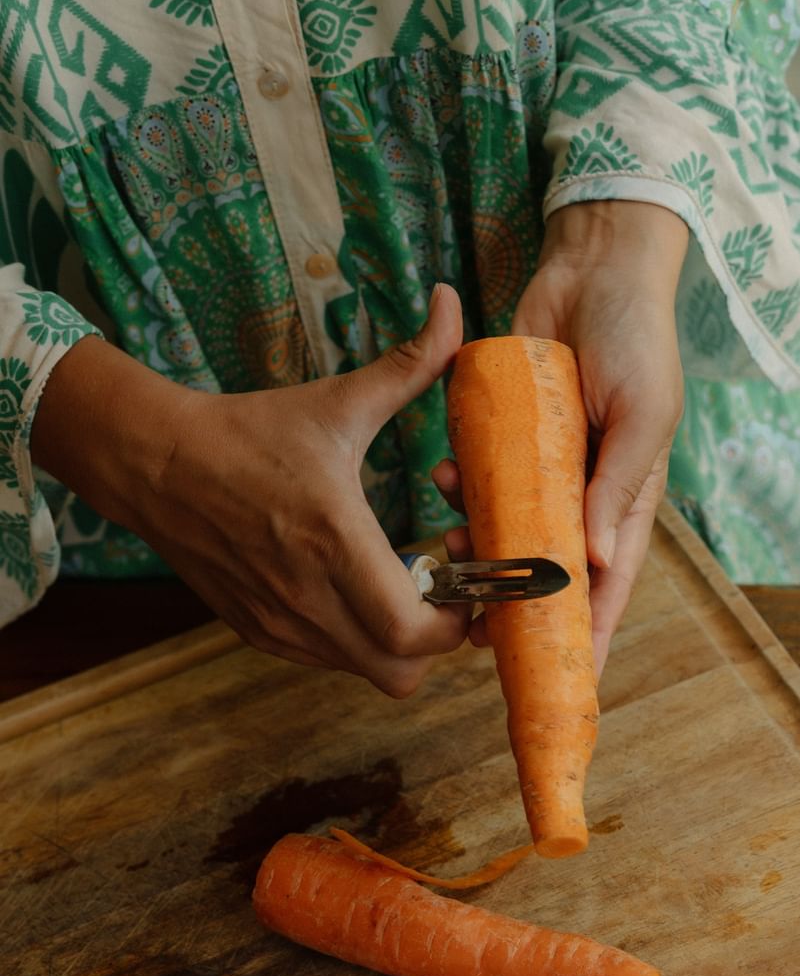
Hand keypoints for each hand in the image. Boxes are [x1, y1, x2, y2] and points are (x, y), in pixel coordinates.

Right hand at [32, 285, 471, 696]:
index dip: (457, 622)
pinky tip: (352, 592)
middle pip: (401, 672)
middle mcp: (307, 595)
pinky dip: (354, 641)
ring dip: (395, 642)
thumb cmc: (250, 433)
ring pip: (366, 672)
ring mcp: (278, 621)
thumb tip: (452, 303)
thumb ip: (409, 363)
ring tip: (396, 588)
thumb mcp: (337, 401)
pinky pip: (328, 661)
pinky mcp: (257, 631)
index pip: (414, 632)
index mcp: (334, 539)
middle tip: (440, 591)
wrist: (155, 462)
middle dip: (436, 641)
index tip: (467, 583)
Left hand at [436, 201, 687, 673]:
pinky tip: (444, 473)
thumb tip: (597, 564)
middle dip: (515, 604)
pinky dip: (461, 485)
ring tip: (447, 547)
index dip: (587, 636)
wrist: (594, 268)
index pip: (608, 586)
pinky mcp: (508, 437)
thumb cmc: (636, 341)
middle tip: (477, 630)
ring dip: (477, 545)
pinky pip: (481, 477)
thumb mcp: (642, 416)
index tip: (566, 683)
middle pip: (550, 572)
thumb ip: (616, 489)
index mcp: (625, 499)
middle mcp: (582, 494)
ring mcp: (544, 468)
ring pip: (507, 530)